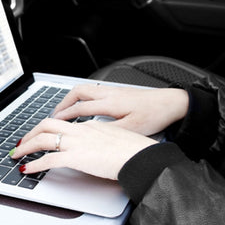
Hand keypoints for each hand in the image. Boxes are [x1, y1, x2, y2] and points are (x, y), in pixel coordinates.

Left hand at [10, 118, 156, 179]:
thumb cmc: (134, 150)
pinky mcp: (76, 157)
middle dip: (30, 133)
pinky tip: (27, 169)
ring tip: (17, 154)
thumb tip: (93, 148)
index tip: (39, 135)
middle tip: (21, 142)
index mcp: (89, 126)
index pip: (61, 124)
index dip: (46, 129)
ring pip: (43, 138)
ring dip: (26, 146)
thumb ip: (100, 141)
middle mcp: (79, 131)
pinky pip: (48, 159)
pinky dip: (35, 164)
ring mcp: (77, 143)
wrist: (141, 155)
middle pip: (46, 125)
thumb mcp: (114, 140)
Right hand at [52, 84, 188, 135]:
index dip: (64, 115)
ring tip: (64, 109)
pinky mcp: (117, 91)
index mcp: (110, 104)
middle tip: (54, 114)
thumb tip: (90, 135)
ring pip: (84, 89)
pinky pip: (92, 90)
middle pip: (77, 92)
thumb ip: (109, 131)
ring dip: (71, 98)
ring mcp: (112, 91)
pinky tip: (83, 105)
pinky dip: (81, 97)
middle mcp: (108, 94)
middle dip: (62, 103)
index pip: (80, 108)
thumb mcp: (131, 129)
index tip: (54, 122)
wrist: (171, 103)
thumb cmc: (154, 115)